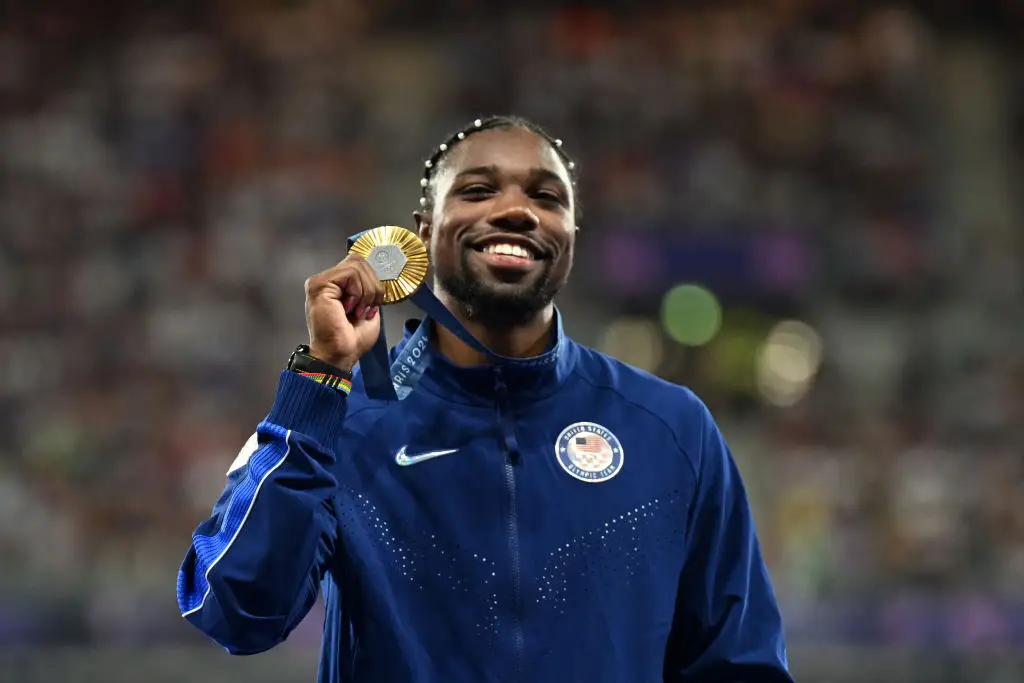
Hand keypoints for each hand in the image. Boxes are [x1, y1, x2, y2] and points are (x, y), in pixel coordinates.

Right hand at [304, 254, 385, 370]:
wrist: (342, 354)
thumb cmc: (353, 339)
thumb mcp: (369, 306)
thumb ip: (369, 286)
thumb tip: (376, 272)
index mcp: (337, 285)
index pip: (359, 264)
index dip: (373, 282)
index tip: (372, 306)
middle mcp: (327, 280)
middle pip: (359, 261)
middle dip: (373, 287)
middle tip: (366, 310)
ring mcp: (321, 281)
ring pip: (356, 266)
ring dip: (366, 292)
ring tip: (357, 311)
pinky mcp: (319, 284)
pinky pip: (350, 274)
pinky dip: (358, 292)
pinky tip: (349, 308)